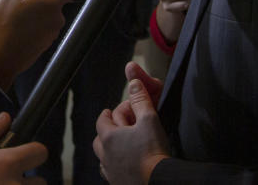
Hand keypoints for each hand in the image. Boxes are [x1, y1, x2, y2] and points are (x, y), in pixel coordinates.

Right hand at [0, 0, 75, 89]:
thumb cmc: (3, 25)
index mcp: (51, 3)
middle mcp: (57, 19)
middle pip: (56, 4)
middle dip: (42, 1)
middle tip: (22, 3)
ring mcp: (52, 34)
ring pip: (48, 17)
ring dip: (37, 15)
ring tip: (17, 18)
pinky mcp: (45, 46)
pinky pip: (42, 31)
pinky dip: (33, 29)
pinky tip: (18, 31)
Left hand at [93, 68, 170, 184]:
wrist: (157, 182)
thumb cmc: (152, 152)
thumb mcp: (149, 119)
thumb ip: (140, 100)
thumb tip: (134, 83)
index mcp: (109, 137)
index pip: (102, 120)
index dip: (109, 113)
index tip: (114, 110)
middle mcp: (105, 155)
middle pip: (99, 138)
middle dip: (108, 130)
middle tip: (120, 126)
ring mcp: (110, 171)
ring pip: (103, 157)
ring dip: (110, 149)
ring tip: (122, 145)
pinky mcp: (117, 183)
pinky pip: (110, 172)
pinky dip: (114, 165)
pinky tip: (124, 164)